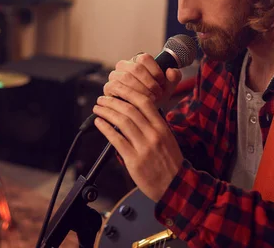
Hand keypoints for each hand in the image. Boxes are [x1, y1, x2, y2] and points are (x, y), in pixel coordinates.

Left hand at [93, 56, 184, 201]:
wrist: (175, 187)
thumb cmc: (170, 163)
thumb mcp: (167, 138)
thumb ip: (154, 125)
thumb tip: (135, 111)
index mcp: (162, 127)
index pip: (145, 102)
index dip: (128, 91)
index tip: (117, 87)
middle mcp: (153, 135)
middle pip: (130, 110)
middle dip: (113, 100)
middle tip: (102, 97)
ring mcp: (144, 147)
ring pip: (122, 122)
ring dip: (107, 112)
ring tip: (98, 107)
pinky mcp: (134, 161)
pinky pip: (116, 140)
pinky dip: (105, 129)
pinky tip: (99, 123)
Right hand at [107, 53, 182, 108]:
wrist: (144, 112)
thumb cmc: (155, 96)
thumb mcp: (168, 87)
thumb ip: (174, 78)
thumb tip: (171, 71)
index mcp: (137, 60)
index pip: (144, 58)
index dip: (155, 71)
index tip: (162, 82)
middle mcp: (123, 65)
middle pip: (136, 68)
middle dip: (149, 83)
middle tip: (158, 94)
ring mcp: (114, 75)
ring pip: (126, 77)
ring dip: (141, 90)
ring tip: (150, 99)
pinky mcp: (108, 87)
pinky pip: (116, 87)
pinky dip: (129, 95)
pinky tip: (138, 102)